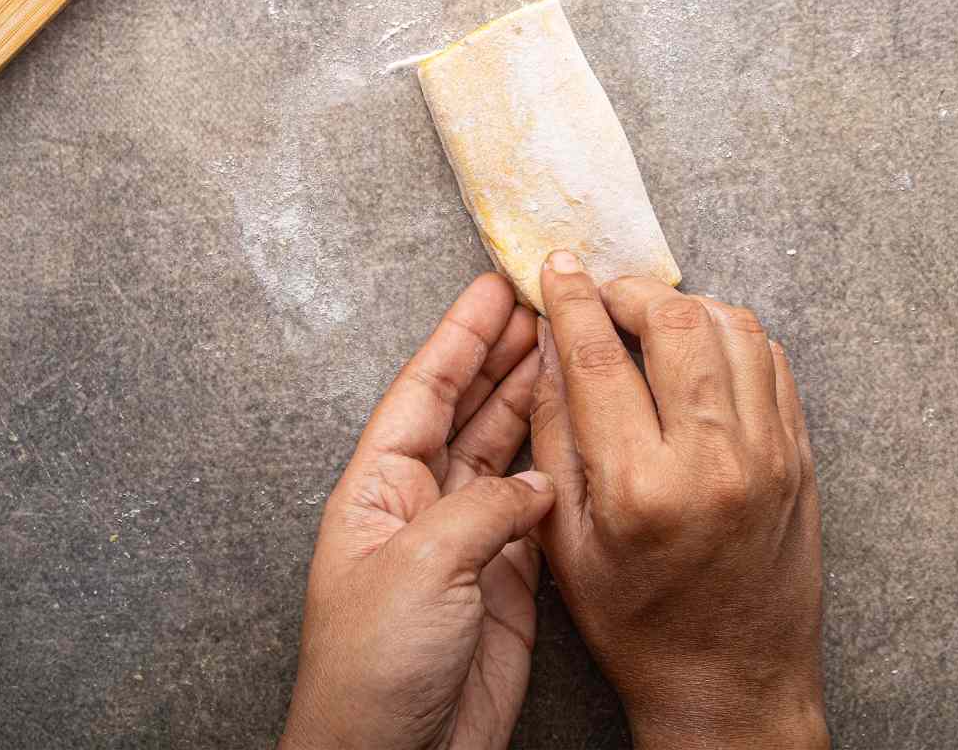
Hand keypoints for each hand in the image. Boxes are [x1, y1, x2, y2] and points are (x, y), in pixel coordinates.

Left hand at [283, 275, 553, 749]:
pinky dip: (559, 467)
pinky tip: (582, 434)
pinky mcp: (502, 582)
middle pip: (466, 409)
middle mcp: (419, 505)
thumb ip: (485, 506)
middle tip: (549, 304)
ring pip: (503, 451)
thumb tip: (537, 481)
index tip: (497, 286)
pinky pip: (534, 507)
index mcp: (377, 489)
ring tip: (572, 350)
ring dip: (534, 401)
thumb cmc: (375, 670)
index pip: (424, 390)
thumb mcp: (423, 565)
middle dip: (505, 355)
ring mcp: (462, 542)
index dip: (461, 335)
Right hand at [531, 254, 828, 749]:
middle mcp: (713, 462)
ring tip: (652, 323)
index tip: (558, 267)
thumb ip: (554, 431)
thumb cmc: (638, 624)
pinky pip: (772, 359)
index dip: (573, 299)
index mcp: (641, 488)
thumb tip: (550, 341)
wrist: (732, 687)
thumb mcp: (565, 540)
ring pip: (732, 327)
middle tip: (605, 296)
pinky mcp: (800, 456)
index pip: (601, 358)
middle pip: (675, 322)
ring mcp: (769, 455)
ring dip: (685, 307)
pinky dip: (732, 338)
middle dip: (630, 291)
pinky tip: (701, 355)